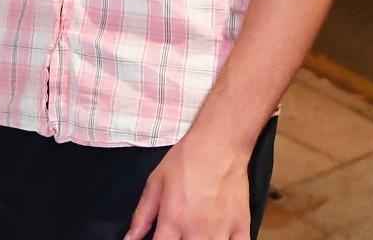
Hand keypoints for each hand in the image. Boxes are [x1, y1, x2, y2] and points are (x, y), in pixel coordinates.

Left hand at [124, 133, 250, 239]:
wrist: (218, 142)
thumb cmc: (186, 159)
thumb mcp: (156, 182)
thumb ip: (142, 215)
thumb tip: (130, 239)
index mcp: (173, 220)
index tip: (160, 239)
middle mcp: (197, 231)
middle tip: (180, 232)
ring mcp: (221, 231)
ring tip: (196, 233)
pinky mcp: (242, 226)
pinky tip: (219, 237)